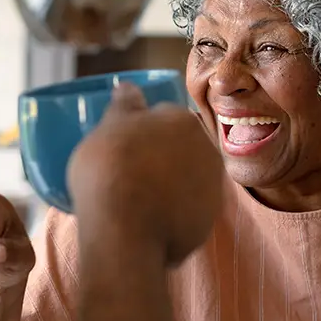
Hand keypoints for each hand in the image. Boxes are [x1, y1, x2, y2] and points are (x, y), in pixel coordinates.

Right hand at [67, 84, 224, 266]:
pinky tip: (144, 222)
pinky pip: (183, 211)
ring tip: (132, 200)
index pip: (164, 117)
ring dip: (165, 185)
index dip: (142, 130)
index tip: (123, 145)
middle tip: (125, 171)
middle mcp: (208, 151)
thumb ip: (124, 104)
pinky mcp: (205, 224)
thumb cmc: (111, 170)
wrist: (126, 233)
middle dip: (158, 156)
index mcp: (184, 120)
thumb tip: (129, 87)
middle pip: (178, 148)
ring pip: (183, 180)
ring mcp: (211, 190)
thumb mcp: (108, 126)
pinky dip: (168, 214)